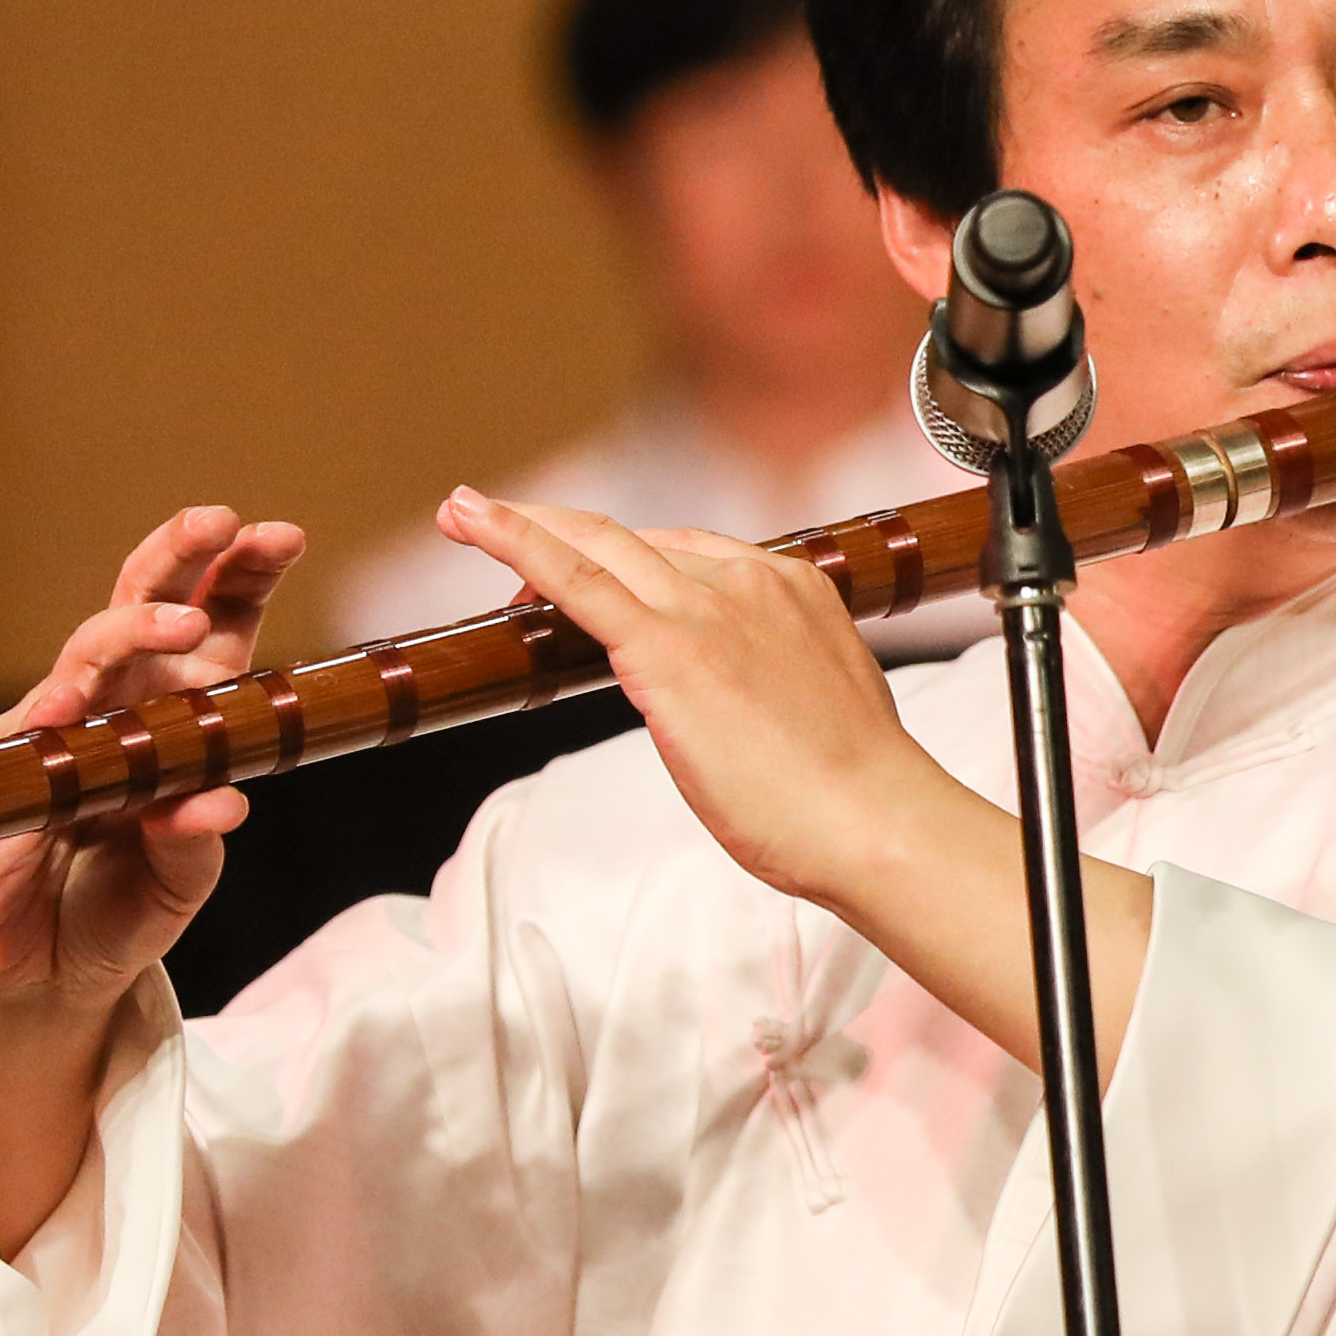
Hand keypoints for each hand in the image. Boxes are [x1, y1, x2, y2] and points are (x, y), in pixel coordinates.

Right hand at [0, 506, 300, 1248]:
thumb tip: (228, 803)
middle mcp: (105, 713)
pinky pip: (24, 741)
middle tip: (220, 522)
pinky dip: (48, 715)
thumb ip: (200, 837)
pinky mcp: (1, 789)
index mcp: (164, 717)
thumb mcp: (181, 878)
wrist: (37, 981)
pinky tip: (70, 697)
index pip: (204, 628)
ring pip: (83, 661)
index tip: (284, 535)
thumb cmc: (112, 908)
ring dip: (126, 634)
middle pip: (138, 613)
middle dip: (178, 561)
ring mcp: (48, 742)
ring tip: (174, 621)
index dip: (237, 578)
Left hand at [440, 491, 1149, 1078]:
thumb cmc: (857, 791)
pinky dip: (516, 541)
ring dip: (521, 525)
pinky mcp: (667, 648)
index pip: (690, 553)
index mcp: (793, 588)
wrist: (874, 819)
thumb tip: (752, 709)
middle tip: (497, 527)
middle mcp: (748, 580)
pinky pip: (576, 578)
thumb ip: (779, 683)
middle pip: (634, 540)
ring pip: (596, 545)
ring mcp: (707, 607)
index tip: (590, 579)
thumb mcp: (822, 708)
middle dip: (562, 529)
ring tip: (461, 516)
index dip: (628, 562)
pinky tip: (471, 522)